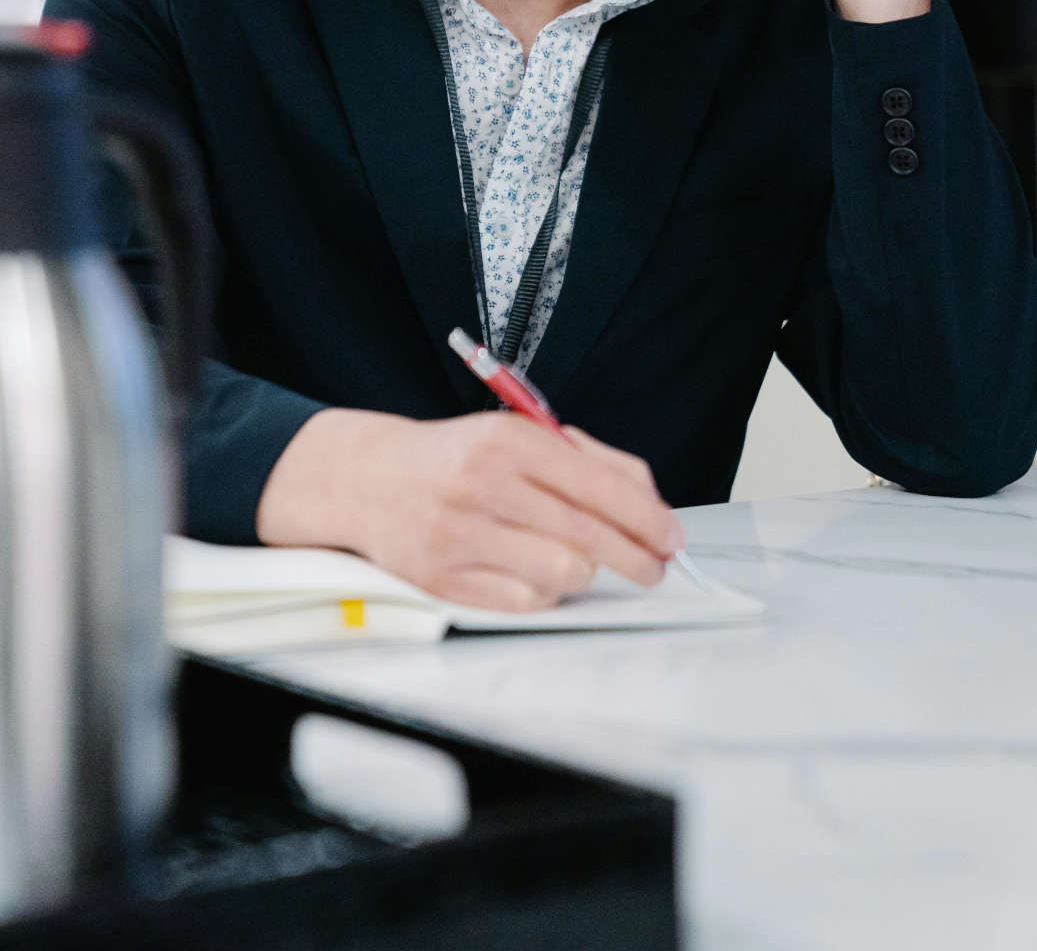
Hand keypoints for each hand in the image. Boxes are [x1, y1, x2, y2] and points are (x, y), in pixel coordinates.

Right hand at [255, 406, 684, 611]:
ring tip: (582, 563)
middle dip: (636, 556)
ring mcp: (459, 534)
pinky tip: (539, 575)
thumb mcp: (516, 435)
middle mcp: (483, 484)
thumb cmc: (454, 458)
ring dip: (586, 574)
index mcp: (507, 440)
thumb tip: (647, 497)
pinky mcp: (441, 578)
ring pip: (561, 573)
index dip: (645, 516)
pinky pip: (524, 602)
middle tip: (655, 566)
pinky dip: (545, 594)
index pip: (597, 484)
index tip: (671, 536)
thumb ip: (585, 458)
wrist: (365, 478)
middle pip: (587, 534)